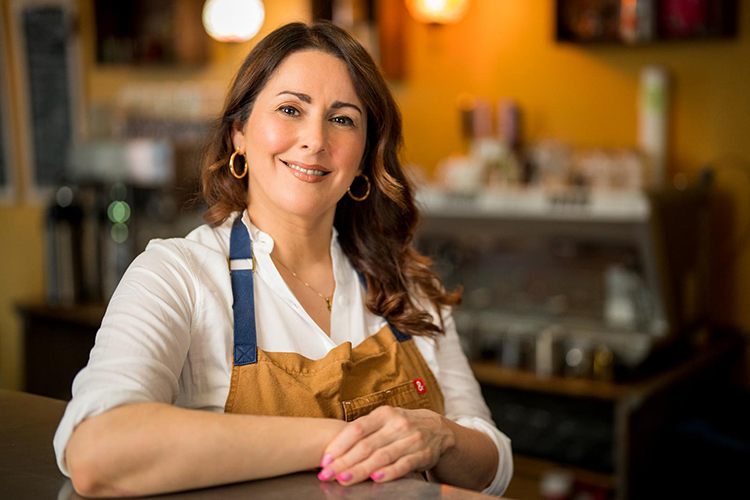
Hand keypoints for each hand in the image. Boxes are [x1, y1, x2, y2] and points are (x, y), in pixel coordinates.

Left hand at [317, 405, 455, 485]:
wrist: (437, 429)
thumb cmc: (401, 426)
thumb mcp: (384, 420)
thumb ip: (364, 430)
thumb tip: (333, 448)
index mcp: (384, 414)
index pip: (357, 429)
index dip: (339, 445)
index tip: (325, 460)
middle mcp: (397, 425)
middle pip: (366, 446)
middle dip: (344, 462)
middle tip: (327, 475)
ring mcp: (411, 440)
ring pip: (382, 457)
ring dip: (361, 470)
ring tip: (344, 479)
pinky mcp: (423, 454)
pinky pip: (404, 465)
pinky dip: (389, 473)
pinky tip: (375, 479)